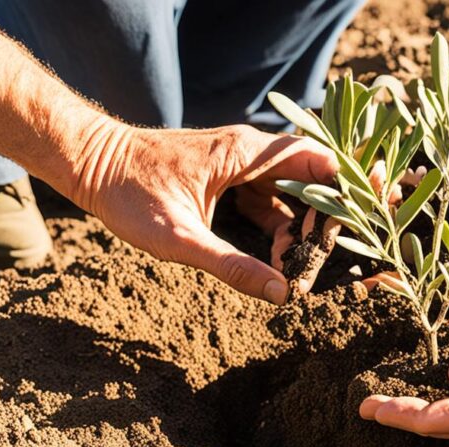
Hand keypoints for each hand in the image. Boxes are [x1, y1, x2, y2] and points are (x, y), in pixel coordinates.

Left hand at [72, 121, 336, 303]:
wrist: (90, 164)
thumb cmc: (129, 193)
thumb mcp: (180, 239)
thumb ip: (232, 266)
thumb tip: (282, 293)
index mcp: (247, 153)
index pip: (320, 163)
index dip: (346, 193)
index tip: (358, 228)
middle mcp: (252, 152)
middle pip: (314, 180)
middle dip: (327, 220)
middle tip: (326, 262)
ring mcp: (243, 164)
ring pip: (295, 194)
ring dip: (302, 230)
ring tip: (299, 270)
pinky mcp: (233, 178)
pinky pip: (273, 202)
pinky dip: (281, 229)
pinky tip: (277, 260)